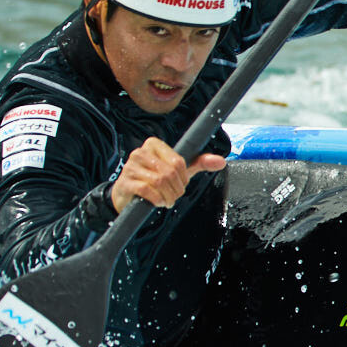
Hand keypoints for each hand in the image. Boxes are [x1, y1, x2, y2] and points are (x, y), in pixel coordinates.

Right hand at [110, 136, 226, 211]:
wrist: (130, 195)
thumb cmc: (156, 180)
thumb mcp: (179, 170)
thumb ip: (199, 163)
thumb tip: (222, 161)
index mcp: (154, 144)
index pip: (178, 161)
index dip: (184, 177)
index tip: (182, 184)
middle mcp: (140, 152)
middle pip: (170, 172)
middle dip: (177, 189)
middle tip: (175, 196)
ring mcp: (130, 166)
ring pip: (159, 181)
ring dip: (168, 196)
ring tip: (167, 201)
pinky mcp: (124, 182)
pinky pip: (146, 189)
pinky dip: (157, 199)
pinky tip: (158, 202)